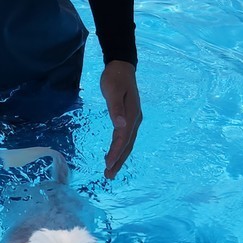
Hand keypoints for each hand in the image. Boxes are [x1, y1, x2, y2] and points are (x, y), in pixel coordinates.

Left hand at [100, 60, 141, 178]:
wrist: (122, 66)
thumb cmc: (115, 78)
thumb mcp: (113, 91)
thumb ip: (115, 108)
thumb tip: (120, 126)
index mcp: (131, 115)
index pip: (123, 138)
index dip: (116, 152)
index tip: (108, 164)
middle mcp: (134, 120)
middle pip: (127, 145)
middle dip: (119, 161)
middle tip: (109, 176)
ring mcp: (133, 120)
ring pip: (126, 143)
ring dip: (119, 158)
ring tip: (110, 171)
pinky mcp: (128, 118)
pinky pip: (124, 138)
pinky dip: (119, 148)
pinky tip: (112, 154)